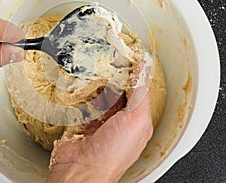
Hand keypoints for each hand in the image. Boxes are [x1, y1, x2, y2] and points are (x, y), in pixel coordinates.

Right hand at [47, 62, 152, 182]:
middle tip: (111, 59)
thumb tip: (144, 68)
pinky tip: (85, 83)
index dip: (135, 72)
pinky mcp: (84, 120)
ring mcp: (102, 119)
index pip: (139, 89)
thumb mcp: (136, 120)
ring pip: (103, 93)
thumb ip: (140, 93)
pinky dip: (85, 91)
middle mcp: (121, 119)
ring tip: (98, 68)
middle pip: (120, 89)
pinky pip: (86, 100)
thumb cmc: (111, 154)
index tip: (129, 55)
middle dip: (116, 74)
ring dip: (100, 81)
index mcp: (137, 119)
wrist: (81, 171)